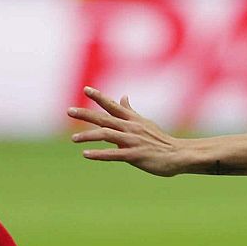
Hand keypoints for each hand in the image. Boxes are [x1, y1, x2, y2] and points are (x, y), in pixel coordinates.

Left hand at [69, 87, 189, 175]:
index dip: (99, 97)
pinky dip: (99, 154)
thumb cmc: (159, 140)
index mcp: (132, 119)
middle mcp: (130, 127)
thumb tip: (122, 96)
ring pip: (107, 135)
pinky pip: (114, 154)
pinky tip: (86, 154)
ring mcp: (132, 141)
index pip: (113, 105)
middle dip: (85, 114)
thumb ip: (130, 111)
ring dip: (88, 136)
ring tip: (73, 139)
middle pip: (104, 118)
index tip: (86, 89)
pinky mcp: (135, 155)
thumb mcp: (144, 122)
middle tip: (69, 111)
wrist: (177, 154)